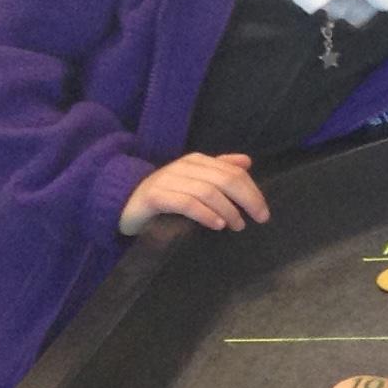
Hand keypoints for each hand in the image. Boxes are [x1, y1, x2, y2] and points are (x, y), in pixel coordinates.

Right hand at [119, 153, 268, 235]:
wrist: (123, 203)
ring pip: (208, 191)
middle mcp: (184, 167)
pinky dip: (205, 214)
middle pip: (225, 180)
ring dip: (228, 210)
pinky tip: (217, 225)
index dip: (252, 191)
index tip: (264, 212)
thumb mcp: (194, 180)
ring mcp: (168, 180)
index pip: (233, 172)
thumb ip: (219, 170)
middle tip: (259, 219)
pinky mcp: (155, 197)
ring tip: (237, 225)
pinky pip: (186, 203)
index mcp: (197, 161)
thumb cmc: (165, 195)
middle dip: (247, 199)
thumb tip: (247, 162)